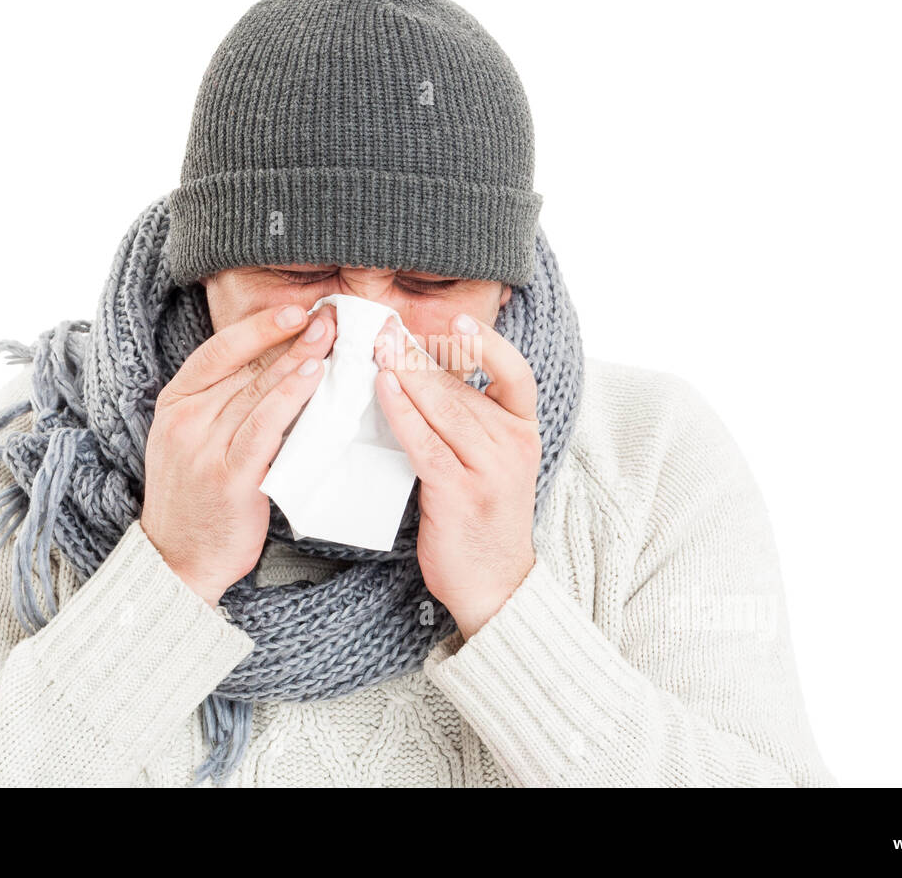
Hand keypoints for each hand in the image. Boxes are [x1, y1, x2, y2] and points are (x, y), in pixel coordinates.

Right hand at [140, 302, 335, 605]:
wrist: (178, 559)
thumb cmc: (197, 498)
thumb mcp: (194, 440)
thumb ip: (223, 403)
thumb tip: (276, 365)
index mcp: (174, 403)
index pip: (218, 350)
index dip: (258, 326)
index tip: (295, 309)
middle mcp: (184, 420)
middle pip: (245, 367)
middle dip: (291, 337)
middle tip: (329, 316)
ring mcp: (204, 448)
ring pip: (258, 391)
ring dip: (298, 360)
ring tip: (329, 337)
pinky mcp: (229, 477)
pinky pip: (265, 427)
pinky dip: (291, 398)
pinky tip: (313, 378)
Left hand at [373, 313, 540, 639]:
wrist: (494, 584)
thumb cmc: (483, 518)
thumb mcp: (490, 461)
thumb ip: (469, 420)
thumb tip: (421, 372)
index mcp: (523, 432)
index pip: (515, 374)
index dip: (488, 343)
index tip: (458, 318)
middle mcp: (513, 445)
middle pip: (463, 386)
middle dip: (421, 352)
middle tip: (387, 327)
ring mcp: (489, 470)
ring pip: (443, 408)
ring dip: (406, 374)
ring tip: (378, 348)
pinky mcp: (459, 493)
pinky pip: (424, 442)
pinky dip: (401, 411)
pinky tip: (383, 388)